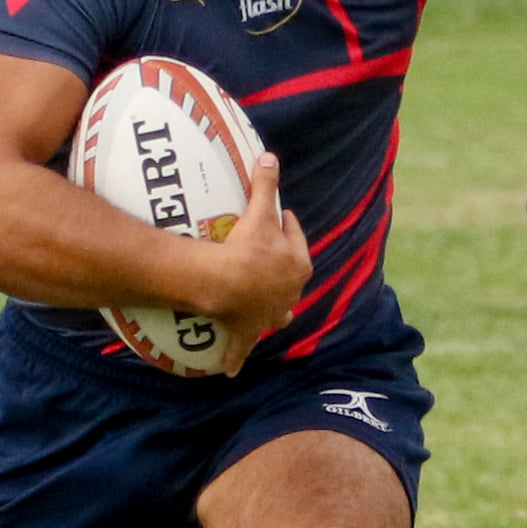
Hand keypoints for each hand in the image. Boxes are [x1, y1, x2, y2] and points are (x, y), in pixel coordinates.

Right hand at [200, 154, 311, 374]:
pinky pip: (241, 349)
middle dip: (282, 269)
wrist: (229, 284)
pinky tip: (231, 371)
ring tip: (262, 303)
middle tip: (265, 256)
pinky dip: (235, 359)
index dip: (286, 227)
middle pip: (289, 276)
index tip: (278, 219)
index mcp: (297, 265)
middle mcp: (289, 294)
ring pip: (276, 313)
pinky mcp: (247, 333)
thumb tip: (270, 156)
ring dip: (272, 311)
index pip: (295, 239)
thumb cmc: (249, 248)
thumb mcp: (260, 213)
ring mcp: (270, 315)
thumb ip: (266, 184)